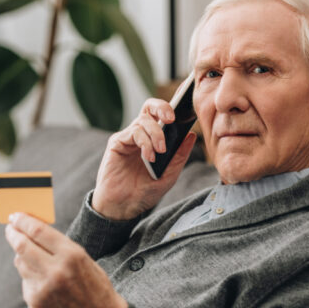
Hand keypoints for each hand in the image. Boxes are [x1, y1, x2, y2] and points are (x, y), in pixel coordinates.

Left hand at [5, 213, 127, 307]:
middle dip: (13, 234)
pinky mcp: (35, 302)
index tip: (15, 215)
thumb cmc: (93, 284)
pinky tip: (44, 281)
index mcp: (71, 255)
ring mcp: (43, 288)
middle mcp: (55, 271)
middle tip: (10, 228)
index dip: (23, 221)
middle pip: (22, 246)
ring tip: (33, 256)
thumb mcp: (82, 258)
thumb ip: (58, 245)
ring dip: (22, 255)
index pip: (38, 231)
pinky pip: (25, 280)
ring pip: (20, 263)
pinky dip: (30, 275)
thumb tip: (30, 231)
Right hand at [92, 98, 197, 219]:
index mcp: (154, 140)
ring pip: (144, 120)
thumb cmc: (143, 192)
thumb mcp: (169, 175)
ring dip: (155, 134)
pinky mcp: (117, 143)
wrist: (123, 207)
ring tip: (159, 152)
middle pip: (150, 108)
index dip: (174, 106)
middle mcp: (141, 135)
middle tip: (171, 119)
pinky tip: (149, 156)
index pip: (163, 116)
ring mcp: (128, 137)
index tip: (186, 100)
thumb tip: (191, 135)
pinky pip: (134, 132)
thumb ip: (179, 155)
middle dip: (162, 108)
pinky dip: (144, 142)